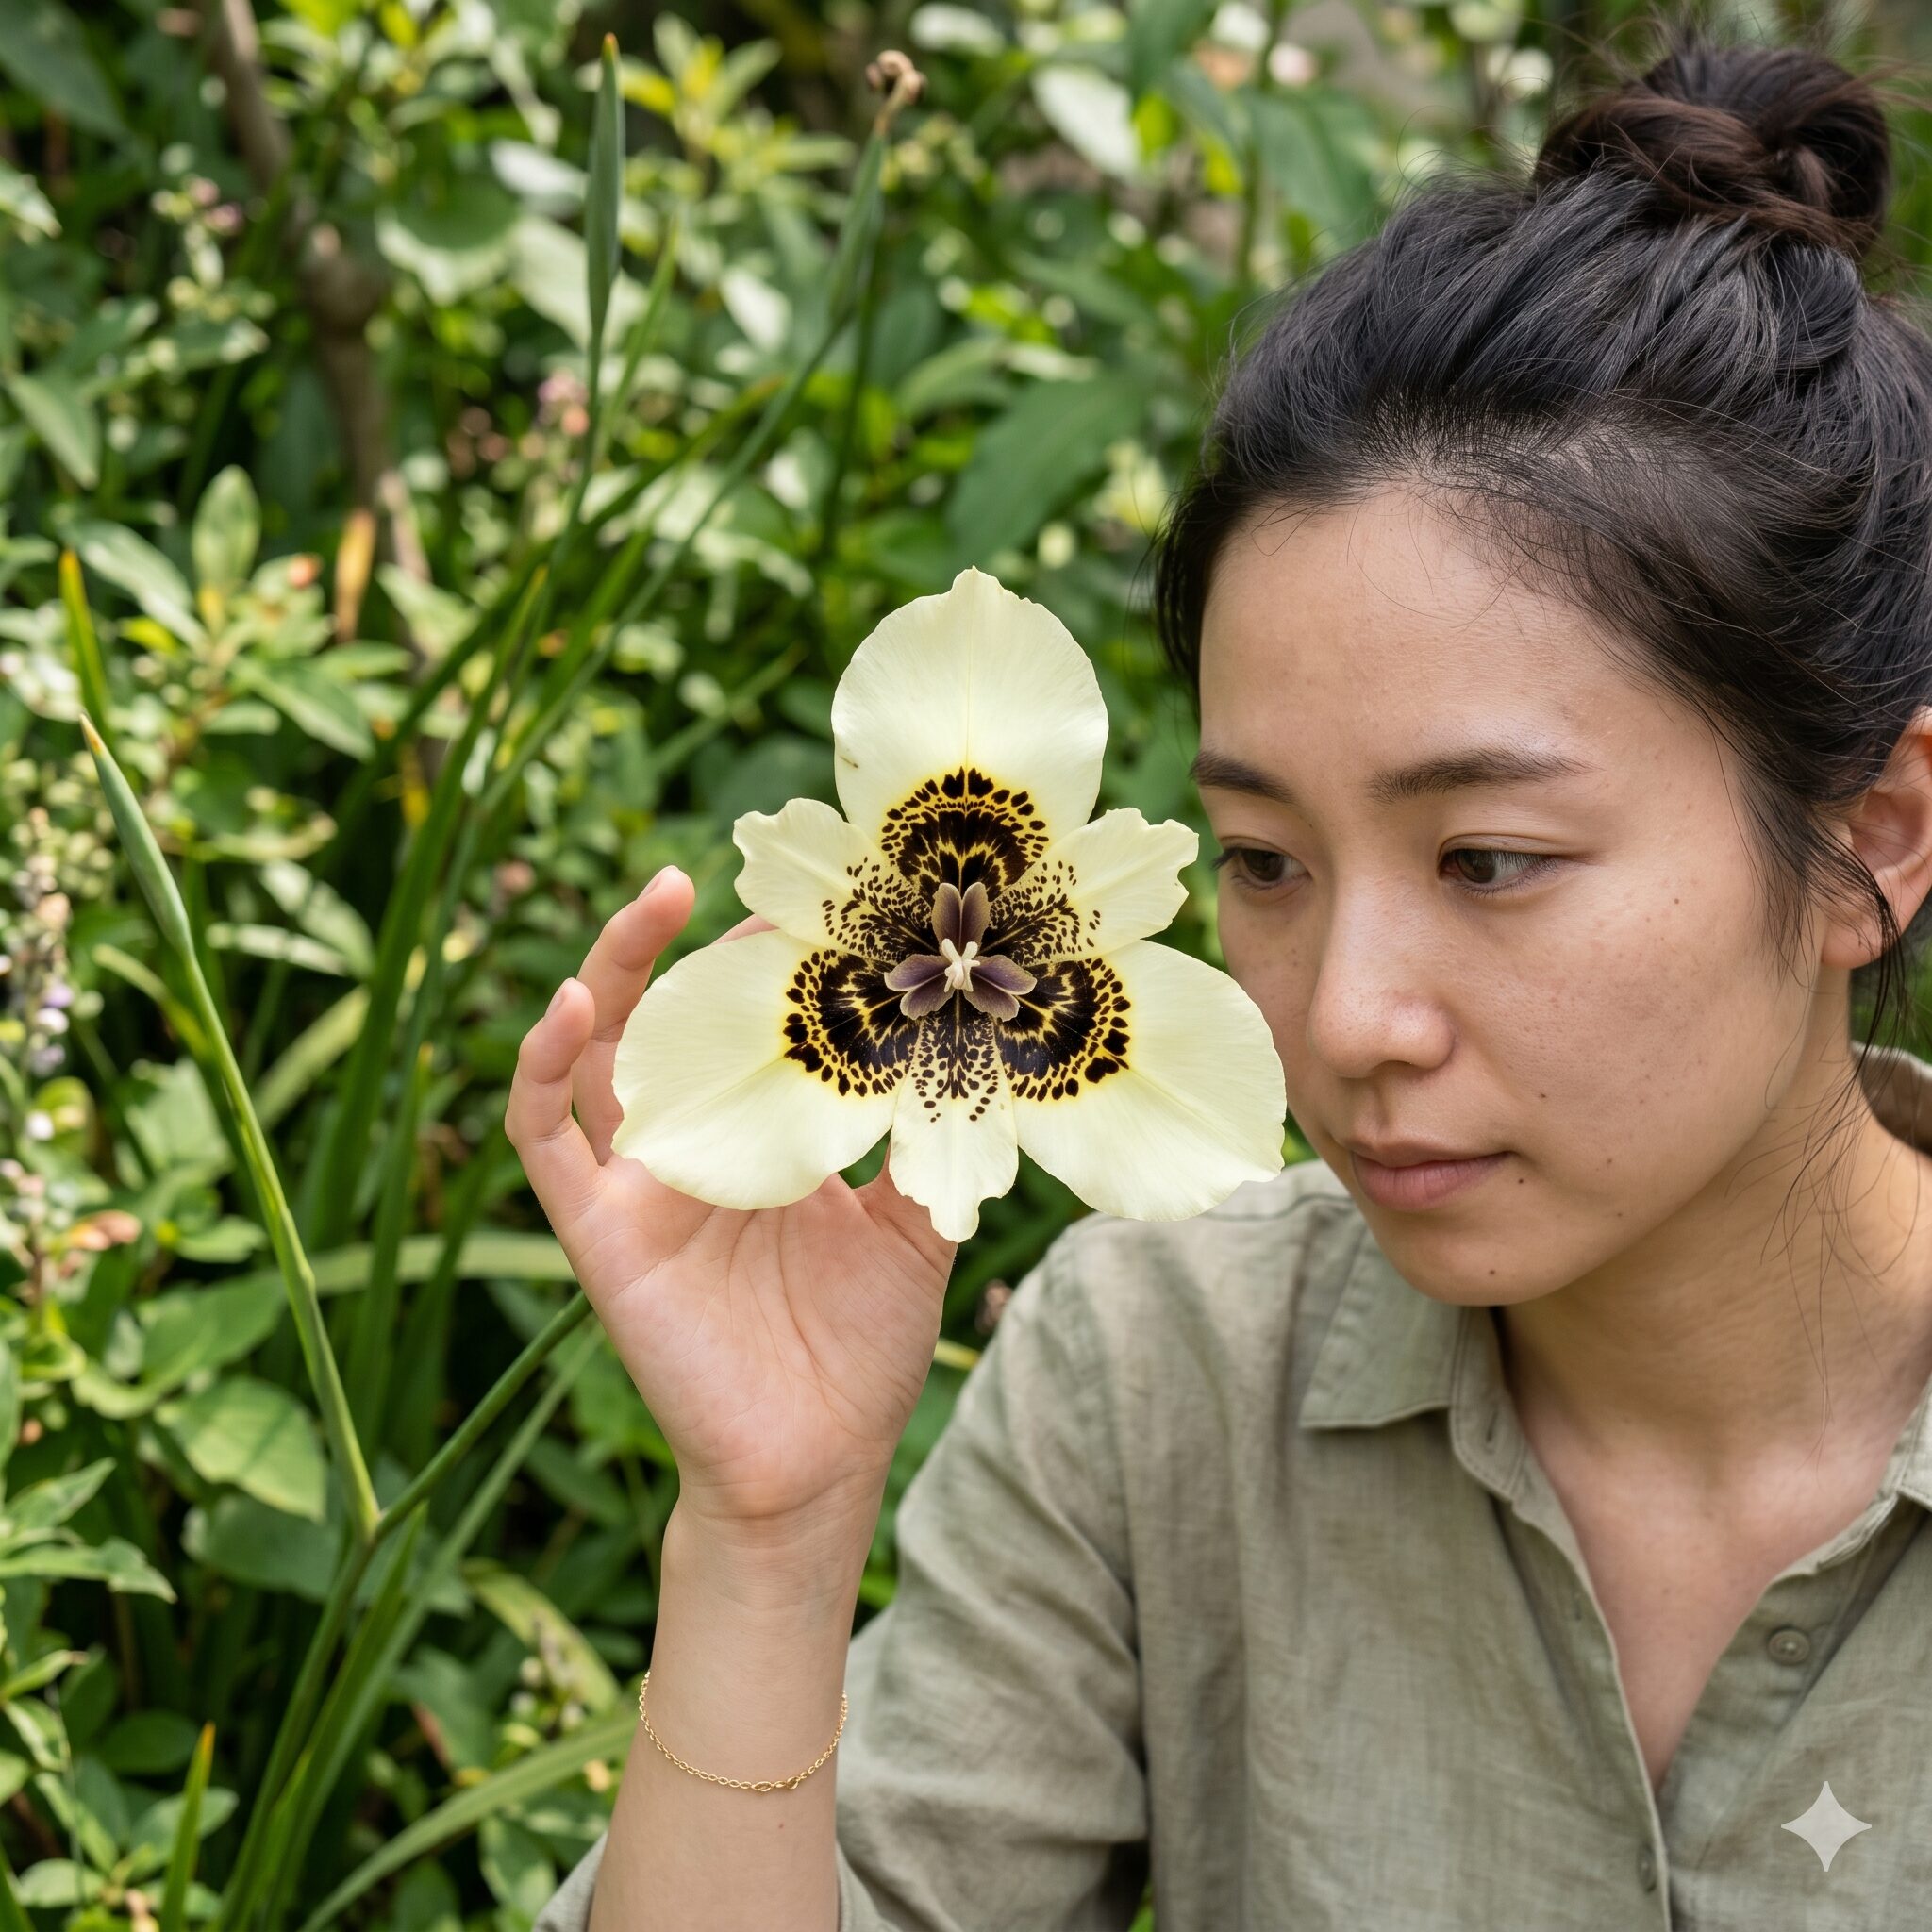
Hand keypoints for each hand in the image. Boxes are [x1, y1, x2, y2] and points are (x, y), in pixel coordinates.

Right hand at [505, 868, 956, 1540]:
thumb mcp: (913, 1227)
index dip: (775, 961)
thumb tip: (972, 1047)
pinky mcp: (599, 1233)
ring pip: (596, 1056)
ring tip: (656, 899)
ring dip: (610, 971)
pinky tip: (568, 1007)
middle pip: (664, 1019)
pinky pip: (543, 1141)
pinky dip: (540, 1069)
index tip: (823, 902)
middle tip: (722, 871)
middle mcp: (692, 1149)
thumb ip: (928, 1140)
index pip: (751, 1024)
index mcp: (760, 1138)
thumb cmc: (860, 1351)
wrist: (819, 1463)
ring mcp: (638, 1187)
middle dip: (681, 941)